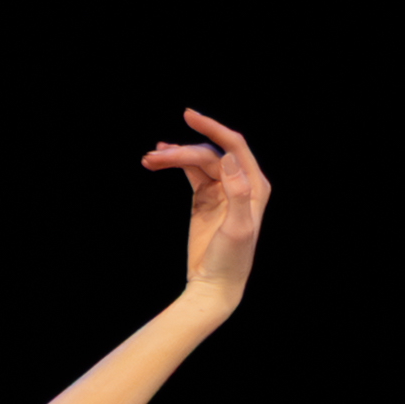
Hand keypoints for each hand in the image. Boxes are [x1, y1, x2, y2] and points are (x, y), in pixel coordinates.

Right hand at [140, 109, 270, 307]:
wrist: (214, 286)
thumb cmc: (230, 261)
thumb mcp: (237, 228)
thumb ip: (237, 192)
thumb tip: (227, 158)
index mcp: (254, 185)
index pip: (233, 146)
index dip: (212, 128)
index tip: (189, 117)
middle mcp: (240, 181)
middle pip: (208, 154)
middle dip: (181, 151)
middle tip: (154, 156)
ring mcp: (220, 189)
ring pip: (197, 162)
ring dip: (174, 157)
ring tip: (150, 159)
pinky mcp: (204, 198)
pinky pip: (190, 173)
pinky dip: (175, 165)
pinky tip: (159, 160)